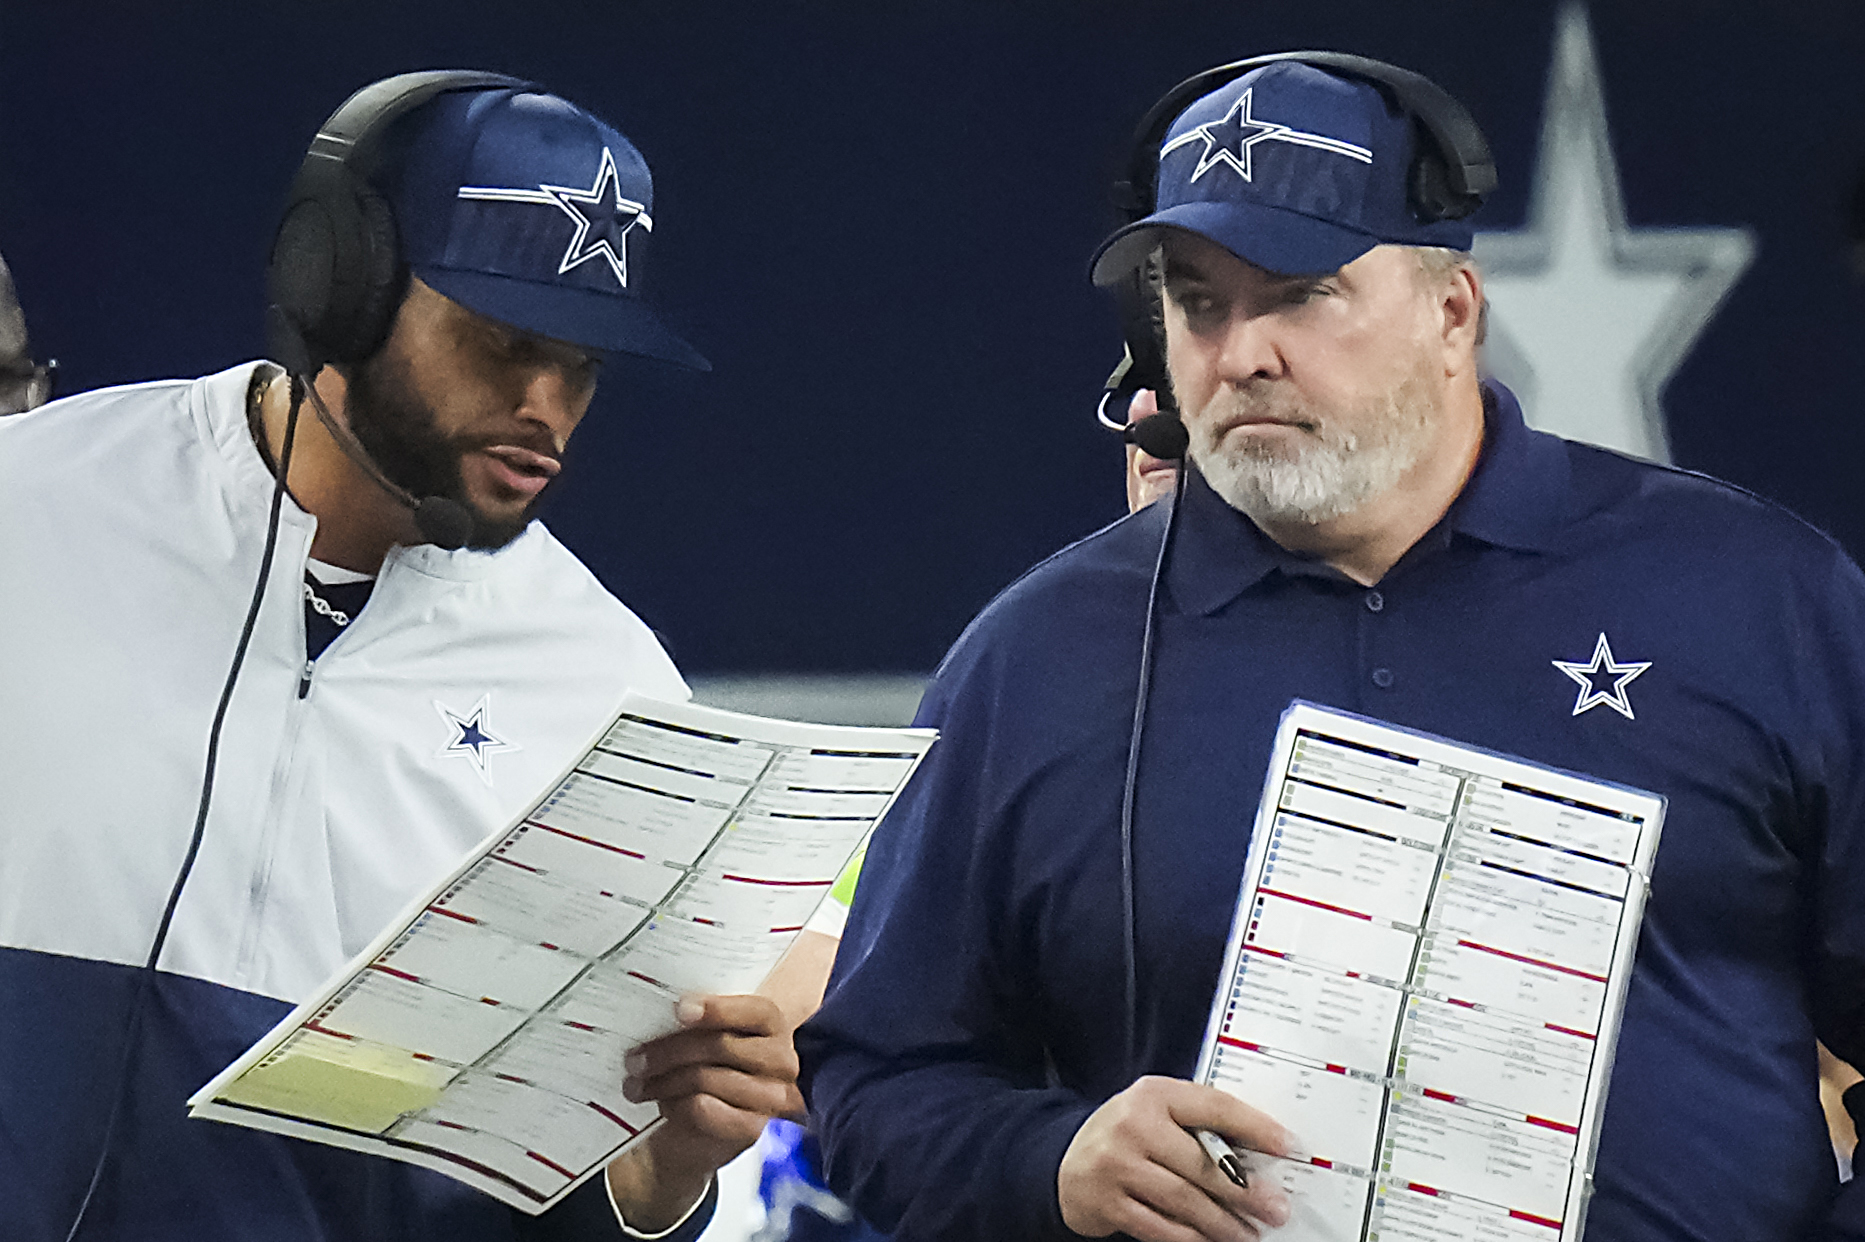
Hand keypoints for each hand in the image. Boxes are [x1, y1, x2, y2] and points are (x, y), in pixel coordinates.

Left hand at [604, 994, 804, 1231]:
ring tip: (635, 1085)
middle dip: (669, 1051)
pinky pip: (704, 1110)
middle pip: (721, 1046)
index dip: (718, 1009)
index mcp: (772, 1025)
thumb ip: (693, 1020)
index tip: (679, 1009)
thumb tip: (655, 1007)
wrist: (694, 1129)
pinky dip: (676, 1106)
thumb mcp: (699, 1035)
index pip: (757, 1011)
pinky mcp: (753, 1128)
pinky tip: (662, 1104)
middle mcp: (781, 1059)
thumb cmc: (699, 1069)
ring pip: (707, 1078)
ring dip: (663, 1081)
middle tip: (633, 1059)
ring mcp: (772, 1097)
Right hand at [1058, 1076, 1292, 1241]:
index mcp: (1154, 1094)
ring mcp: (1117, 1165)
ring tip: (1248, 1234)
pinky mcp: (1107, 1202)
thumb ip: (1198, 1124)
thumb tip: (1258, 1154)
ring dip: (1223, 1223)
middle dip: (1246, 1191)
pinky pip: (1160, 1227)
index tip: (1287, 1145)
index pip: (1213, 1106)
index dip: (1254, 1126)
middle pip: (1202, 1163)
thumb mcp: (1157, 1112)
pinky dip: (1191, 1238)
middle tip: (1276, 1209)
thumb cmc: (1129, 1135)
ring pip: (1184, 1201)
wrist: (1066, 1160)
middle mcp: (1133, 1125)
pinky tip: (1212, 1241)